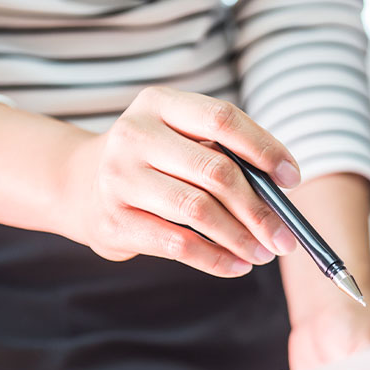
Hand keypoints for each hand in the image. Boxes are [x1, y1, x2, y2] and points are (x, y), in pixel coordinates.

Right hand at [64, 87, 300, 275]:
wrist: (78, 184)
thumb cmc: (150, 162)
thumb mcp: (177, 140)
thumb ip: (221, 156)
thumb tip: (279, 195)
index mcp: (159, 104)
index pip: (222, 119)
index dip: (264, 149)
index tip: (291, 178)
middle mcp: (135, 134)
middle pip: (216, 171)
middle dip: (260, 210)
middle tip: (285, 237)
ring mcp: (120, 177)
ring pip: (200, 211)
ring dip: (241, 238)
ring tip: (264, 254)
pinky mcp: (115, 221)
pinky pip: (179, 244)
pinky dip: (216, 259)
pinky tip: (236, 265)